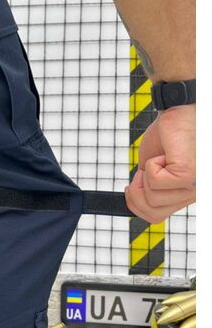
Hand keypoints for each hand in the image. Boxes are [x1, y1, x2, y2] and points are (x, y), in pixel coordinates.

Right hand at [125, 104, 195, 223]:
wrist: (179, 110)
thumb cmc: (168, 135)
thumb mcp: (150, 169)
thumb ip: (146, 189)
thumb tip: (133, 203)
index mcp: (186, 195)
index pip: (155, 217)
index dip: (136, 204)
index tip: (134, 184)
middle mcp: (194, 194)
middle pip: (153, 214)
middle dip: (136, 194)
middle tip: (141, 172)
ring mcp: (194, 187)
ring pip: (152, 199)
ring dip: (145, 175)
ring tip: (159, 158)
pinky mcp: (189, 175)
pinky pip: (156, 182)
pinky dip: (151, 166)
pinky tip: (165, 154)